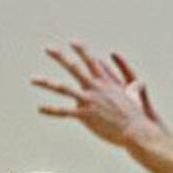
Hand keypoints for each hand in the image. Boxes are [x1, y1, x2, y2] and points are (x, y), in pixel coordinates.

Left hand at [32, 42, 163, 145]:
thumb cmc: (138, 116)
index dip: (82, 50)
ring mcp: (90, 100)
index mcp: (107, 82)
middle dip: (60, 57)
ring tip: (33, 79)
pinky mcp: (86, 114)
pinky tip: (40, 108)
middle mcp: (96, 87)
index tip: (73, 42)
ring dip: (47, 83)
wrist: (137, 129)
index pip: (92, 61)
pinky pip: (65, 111)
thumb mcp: (137, 97)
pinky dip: (52, 110)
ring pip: (64, 88)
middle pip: (75, 67)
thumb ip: (133, 88)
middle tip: (48, 48)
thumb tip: (139, 82)